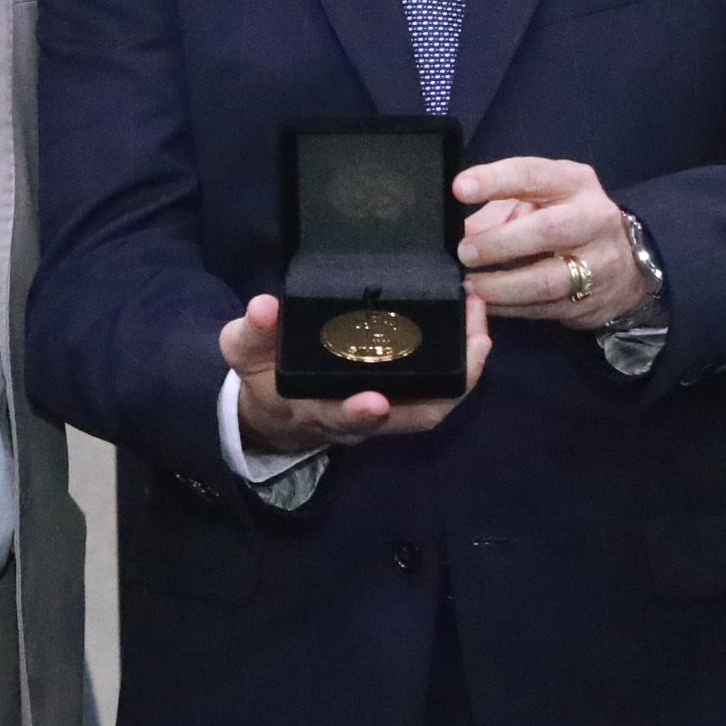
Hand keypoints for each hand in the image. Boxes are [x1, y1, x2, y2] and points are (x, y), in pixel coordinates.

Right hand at [221, 291, 491, 461]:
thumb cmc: (264, 377)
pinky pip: (438, 390)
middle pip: (413, 415)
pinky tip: (473, 331)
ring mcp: (387, 411)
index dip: (359, 413)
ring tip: (482, 328)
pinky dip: (460, 367)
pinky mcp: (402, 396)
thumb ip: (251, 333)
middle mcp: (362, 418)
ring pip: (435, 404)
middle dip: (449, 384)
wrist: (279, 407)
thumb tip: (263, 306)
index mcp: (318, 410)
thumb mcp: (244, 354)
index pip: (343, 418)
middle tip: (476, 340)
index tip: (373, 400)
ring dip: (464, 372)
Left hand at [452, 156, 649, 329]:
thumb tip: (466, 232)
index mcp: (575, 183)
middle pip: (547, 230)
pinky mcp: (589, 301)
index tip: (460, 189)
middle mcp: (593, 219)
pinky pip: (542, 308)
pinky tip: (486, 303)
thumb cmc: (567, 222)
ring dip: (501, 285)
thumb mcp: (539, 201)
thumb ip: (501, 210)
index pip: (533, 175)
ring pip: (545, 280)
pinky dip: (508, 307)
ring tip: (472, 285)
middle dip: (498, 243)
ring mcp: (597, 264)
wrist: (624, 267)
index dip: (495, 181)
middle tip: (465, 252)